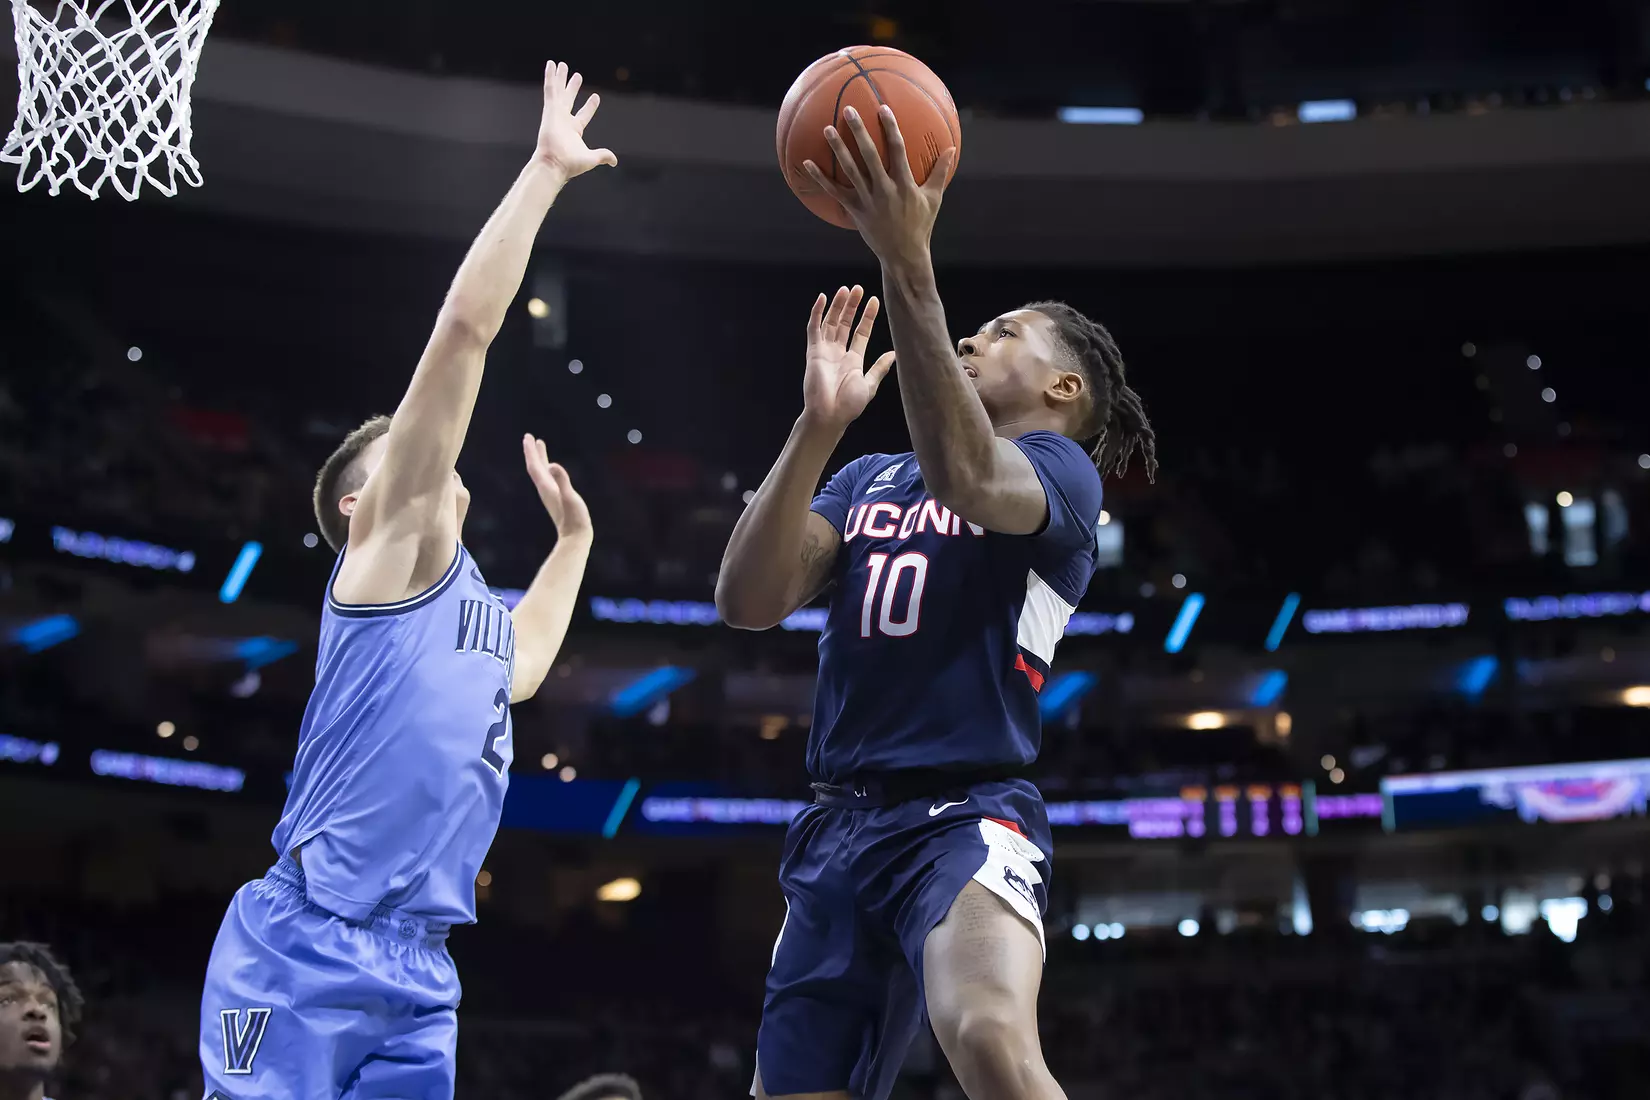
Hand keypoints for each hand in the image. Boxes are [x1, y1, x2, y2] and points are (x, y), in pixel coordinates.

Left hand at [523, 434, 591, 540]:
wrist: (575, 538)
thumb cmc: (575, 519)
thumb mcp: (570, 497)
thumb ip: (562, 481)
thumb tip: (552, 465)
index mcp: (547, 487)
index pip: (535, 466)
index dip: (531, 452)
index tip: (528, 437)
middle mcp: (545, 490)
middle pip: (535, 467)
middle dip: (532, 452)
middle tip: (530, 437)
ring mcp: (550, 494)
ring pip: (541, 472)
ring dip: (539, 458)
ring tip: (539, 447)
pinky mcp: (556, 498)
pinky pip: (548, 479)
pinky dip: (546, 469)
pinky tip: (550, 468)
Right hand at [535, 61, 616, 178]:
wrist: (554, 164)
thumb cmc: (570, 164)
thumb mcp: (591, 158)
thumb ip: (603, 156)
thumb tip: (614, 161)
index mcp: (574, 131)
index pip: (584, 114)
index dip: (590, 106)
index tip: (596, 96)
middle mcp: (564, 121)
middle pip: (569, 99)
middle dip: (572, 88)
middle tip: (577, 75)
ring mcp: (556, 114)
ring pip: (558, 91)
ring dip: (560, 78)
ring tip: (561, 64)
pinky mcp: (549, 110)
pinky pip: (550, 89)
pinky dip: (550, 77)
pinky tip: (551, 64)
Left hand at [802, 105, 957, 269]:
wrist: (903, 254)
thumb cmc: (920, 224)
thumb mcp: (934, 199)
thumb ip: (940, 172)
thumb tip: (952, 149)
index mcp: (904, 184)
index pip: (898, 150)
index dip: (890, 128)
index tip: (882, 108)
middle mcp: (884, 189)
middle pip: (869, 155)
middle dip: (859, 131)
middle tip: (849, 110)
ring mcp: (868, 199)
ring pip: (850, 170)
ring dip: (838, 149)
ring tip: (827, 129)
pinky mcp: (855, 210)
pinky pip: (834, 191)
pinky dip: (820, 178)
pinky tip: (807, 164)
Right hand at [802, 285, 895, 432]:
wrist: (830, 415)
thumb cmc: (849, 405)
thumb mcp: (869, 384)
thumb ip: (879, 368)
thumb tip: (894, 354)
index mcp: (853, 360)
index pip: (861, 332)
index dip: (867, 317)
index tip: (874, 301)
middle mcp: (838, 353)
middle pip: (845, 324)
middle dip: (852, 306)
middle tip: (858, 289)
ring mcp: (825, 351)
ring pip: (831, 322)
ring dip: (837, 306)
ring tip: (846, 289)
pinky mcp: (813, 352)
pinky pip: (813, 328)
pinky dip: (817, 313)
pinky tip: (823, 298)